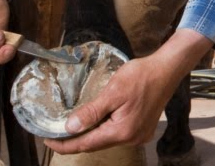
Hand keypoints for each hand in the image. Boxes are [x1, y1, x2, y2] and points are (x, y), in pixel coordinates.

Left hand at [46, 29, 211, 154]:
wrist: (167, 69)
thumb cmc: (141, 76)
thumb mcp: (113, 91)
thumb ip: (91, 112)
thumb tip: (69, 129)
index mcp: (122, 131)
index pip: (86, 144)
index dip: (64, 144)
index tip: (47, 139)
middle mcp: (131, 139)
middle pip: (96, 144)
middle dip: (75, 140)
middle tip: (55, 132)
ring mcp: (138, 136)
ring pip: (106, 140)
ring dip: (90, 134)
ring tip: (72, 126)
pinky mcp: (142, 129)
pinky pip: (117, 135)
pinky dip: (103, 130)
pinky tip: (97, 121)